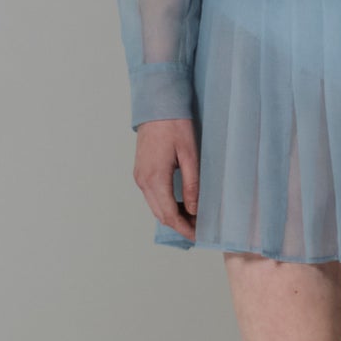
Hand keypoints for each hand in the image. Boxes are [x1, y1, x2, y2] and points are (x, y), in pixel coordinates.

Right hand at [133, 116, 199, 240]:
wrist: (157, 105)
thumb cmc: (175, 125)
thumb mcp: (190, 155)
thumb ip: (192, 184)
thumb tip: (194, 209)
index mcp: (155, 178)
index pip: (169, 215)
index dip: (184, 229)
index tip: (198, 235)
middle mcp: (143, 181)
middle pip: (160, 214)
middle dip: (180, 225)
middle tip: (200, 229)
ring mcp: (140, 176)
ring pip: (156, 206)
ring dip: (173, 215)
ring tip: (194, 217)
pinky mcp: (141, 171)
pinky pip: (153, 196)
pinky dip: (166, 204)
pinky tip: (182, 203)